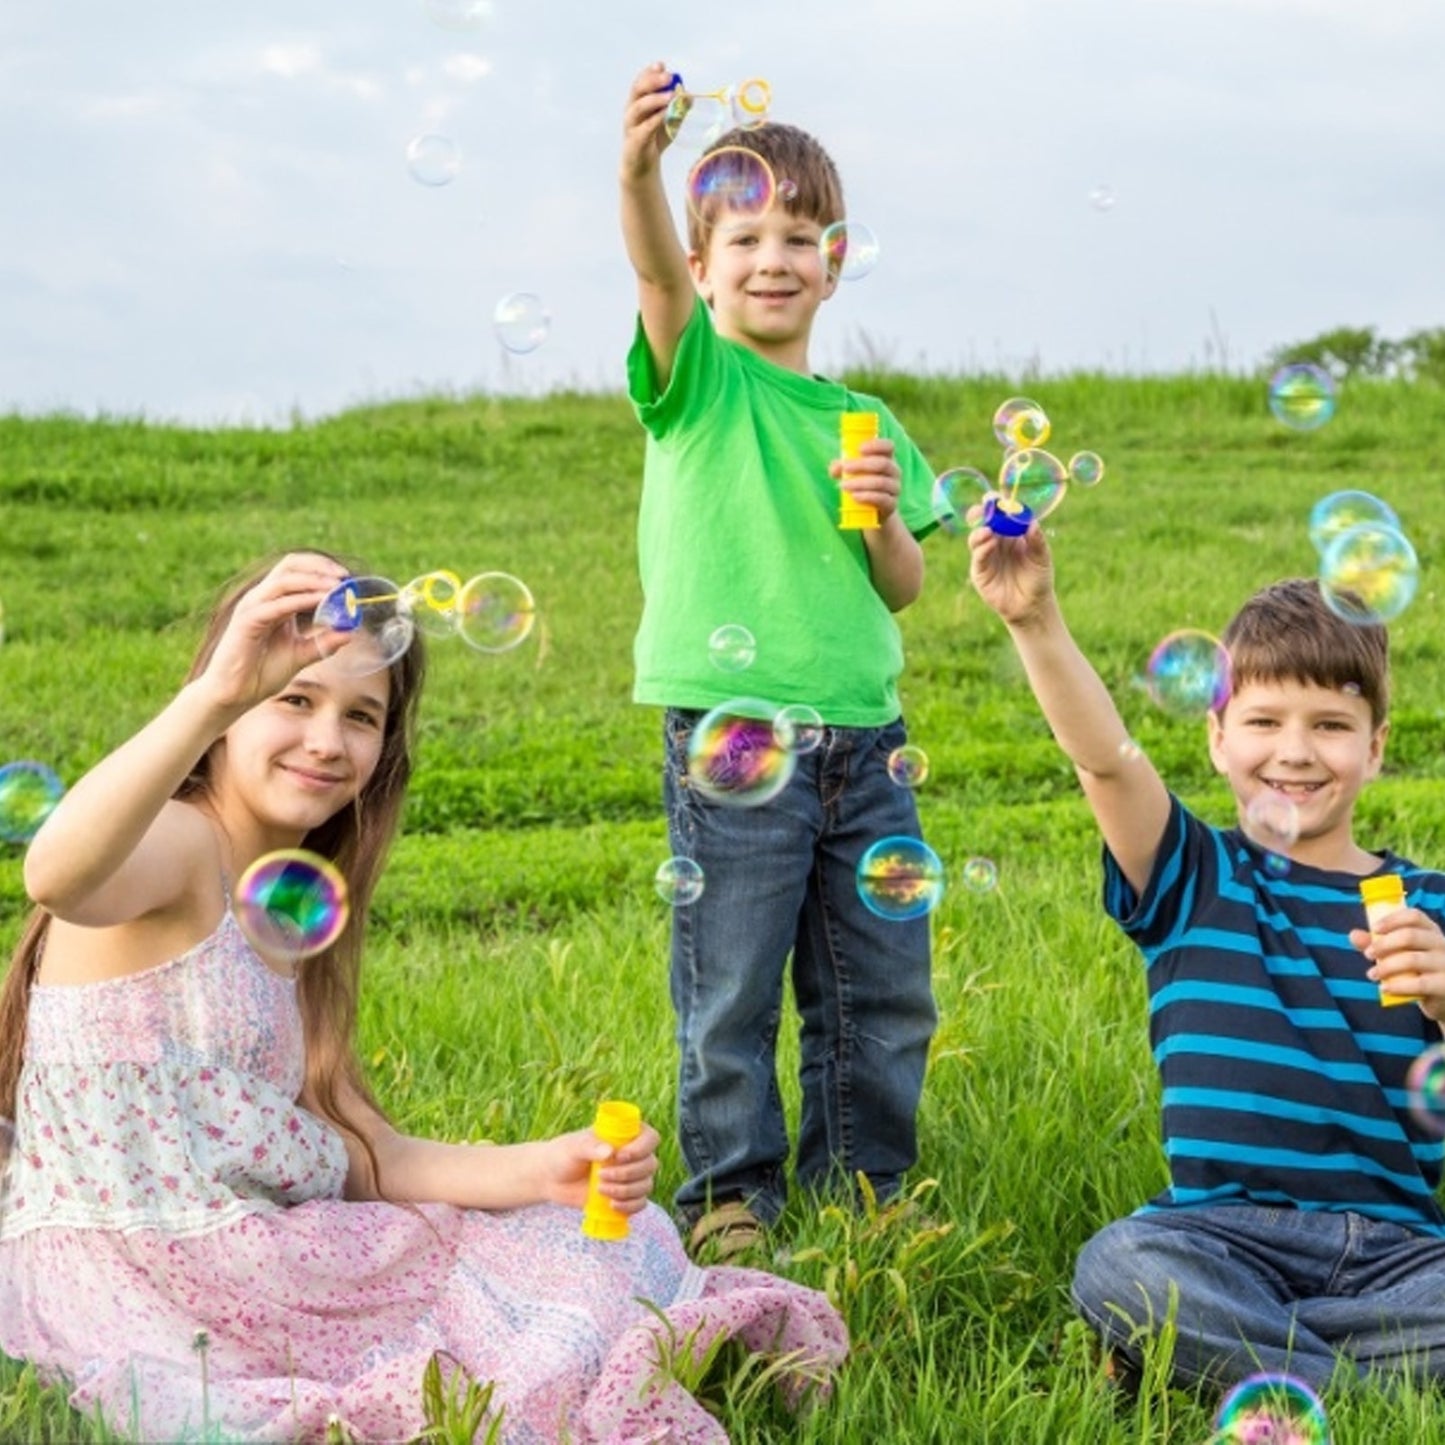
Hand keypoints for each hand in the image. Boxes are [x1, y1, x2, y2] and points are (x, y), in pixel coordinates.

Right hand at [197, 552, 349, 713]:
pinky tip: (321, 601)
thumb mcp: (301, 654)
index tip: (346, 577)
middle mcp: (261, 598)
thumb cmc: (262, 672)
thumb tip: (350, 632)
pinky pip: (278, 605)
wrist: (235, 694)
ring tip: (336, 587)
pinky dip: (301, 600)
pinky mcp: (247, 621)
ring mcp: (252, 607)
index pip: (296, 569)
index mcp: (273, 601)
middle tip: (343, 577)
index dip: (321, 567)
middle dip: (319, 567)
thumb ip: (324, 643)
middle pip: (290, 566)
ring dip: (313, 580)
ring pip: (284, 580)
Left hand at [541, 1120, 661, 1216]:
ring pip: (646, 1185)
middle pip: (650, 1164)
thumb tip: (610, 1152)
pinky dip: (630, 1206)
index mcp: (626, 1135)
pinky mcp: (625, 1196)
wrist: (551, 1178)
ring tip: (600, 1189)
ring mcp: (631, 1176)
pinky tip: (612, 1205)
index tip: (620, 1156)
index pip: (650, 1138)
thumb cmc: (563, 1155)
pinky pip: (640, 1203)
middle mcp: (634, 1155)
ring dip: (626, 1191)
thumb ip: (589, 1146)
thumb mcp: (573, 1147)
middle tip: (601, 1175)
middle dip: (627, 1173)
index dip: (641, 1149)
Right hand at [621, 61, 677, 181]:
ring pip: (639, 107)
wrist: (641, 166)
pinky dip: (655, 119)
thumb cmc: (654, 140)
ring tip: (671, 96)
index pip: (641, 82)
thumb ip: (678, 109)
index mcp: (638, 102)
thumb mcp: (669, 122)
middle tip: (669, 77)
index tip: (662, 65)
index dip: (650, 72)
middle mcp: (631, 110)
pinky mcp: (634, 140)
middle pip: (638, 90)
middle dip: (653, 81)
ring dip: (655, 99)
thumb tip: (690, 96)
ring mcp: (631, 125)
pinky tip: (665, 114)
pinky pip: (644, 127)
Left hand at [828, 437, 900, 524]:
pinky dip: (868, 497)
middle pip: (883, 464)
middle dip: (862, 465)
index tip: (860, 449)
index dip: (876, 445)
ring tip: (844, 485)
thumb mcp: (849, 474)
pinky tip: (855, 496)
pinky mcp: (891, 505)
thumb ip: (840, 467)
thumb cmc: (860, 485)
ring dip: (861, 483)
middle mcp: (894, 472)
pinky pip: (883, 499)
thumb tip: (835, 468)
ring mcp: (894, 488)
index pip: (888, 446)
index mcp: (886, 458)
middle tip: (845, 468)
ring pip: (882, 482)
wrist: (870, 511)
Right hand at [968, 512, 1055, 626]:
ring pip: (976, 537)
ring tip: (989, 530)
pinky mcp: (980, 572)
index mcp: (1010, 534)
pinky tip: (990, 543)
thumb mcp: (1042, 557)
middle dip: (981, 512)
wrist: (1033, 605)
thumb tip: (1032, 523)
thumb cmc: (1038, 579)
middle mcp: (995, 542)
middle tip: (986, 507)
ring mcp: (986, 556)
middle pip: (983, 522)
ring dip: (980, 530)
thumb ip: (1037, 540)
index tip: (996, 497)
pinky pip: (978, 556)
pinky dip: (982, 547)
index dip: (996, 504)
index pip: (1000, 514)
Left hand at [1353, 909, 1444, 1023]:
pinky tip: (1384, 988)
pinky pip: (1420, 984)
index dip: (1392, 920)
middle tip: (1367, 954)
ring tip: (1371, 974)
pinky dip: (1398, 986)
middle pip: (1411, 936)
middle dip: (1384, 944)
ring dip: (1386, 966)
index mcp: (1431, 931)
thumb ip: (1376, 944)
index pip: (1414, 916)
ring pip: (1412, 960)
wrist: (1441, 999)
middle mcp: (1442, 944)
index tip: (1374, 928)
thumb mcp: (1398, 954)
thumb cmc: (1417, 971)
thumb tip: (1354, 935)